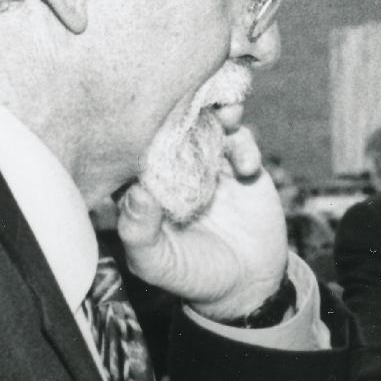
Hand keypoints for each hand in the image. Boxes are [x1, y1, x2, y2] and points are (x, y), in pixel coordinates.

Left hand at [119, 120, 287, 317]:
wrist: (247, 284)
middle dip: (181, 105)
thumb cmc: (191, 275)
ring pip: (208, 123)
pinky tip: (248, 169)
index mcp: (142, 185)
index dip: (139, 128)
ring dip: (218, 111)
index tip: (148, 117)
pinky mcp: (239, 166)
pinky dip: (246, 146)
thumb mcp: (157, 262)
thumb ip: (139, 232)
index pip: (132, 148)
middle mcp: (171, 167)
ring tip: (229, 114)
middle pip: (171, 124)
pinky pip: (241, 141)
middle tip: (194, 96)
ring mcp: (206, 163)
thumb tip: (138, 192)